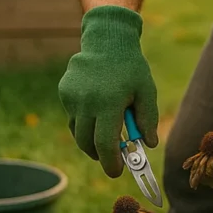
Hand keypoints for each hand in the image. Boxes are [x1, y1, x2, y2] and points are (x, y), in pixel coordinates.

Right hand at [58, 5, 158, 176]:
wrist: (107, 40)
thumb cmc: (131, 67)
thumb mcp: (146, 90)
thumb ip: (147, 119)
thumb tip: (148, 145)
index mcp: (109, 103)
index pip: (105, 144)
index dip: (110, 162)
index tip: (117, 172)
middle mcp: (87, 102)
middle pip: (88, 143)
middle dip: (100, 155)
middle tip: (112, 157)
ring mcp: (72, 97)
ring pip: (78, 132)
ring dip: (91, 139)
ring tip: (106, 131)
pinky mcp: (64, 92)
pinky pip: (73, 117)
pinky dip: (84, 121)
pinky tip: (96, 108)